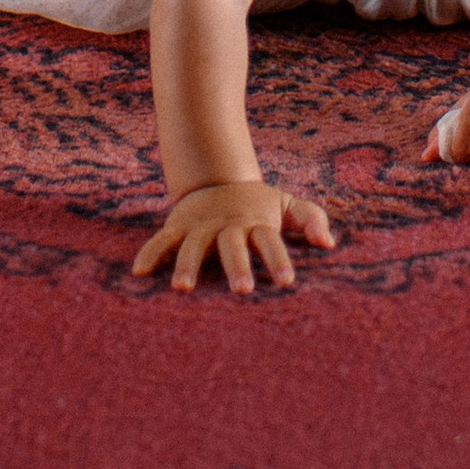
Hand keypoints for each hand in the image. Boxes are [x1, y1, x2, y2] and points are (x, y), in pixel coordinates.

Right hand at [132, 179, 335, 293]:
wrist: (218, 178)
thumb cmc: (258, 205)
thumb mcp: (285, 204)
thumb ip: (310, 218)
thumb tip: (330, 243)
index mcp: (256, 223)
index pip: (270, 242)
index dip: (278, 260)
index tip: (287, 282)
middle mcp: (228, 225)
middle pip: (233, 245)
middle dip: (237, 266)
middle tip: (243, 290)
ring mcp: (201, 225)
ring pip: (194, 244)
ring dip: (188, 265)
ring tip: (183, 289)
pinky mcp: (178, 225)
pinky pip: (162, 240)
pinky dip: (151, 253)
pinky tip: (140, 272)